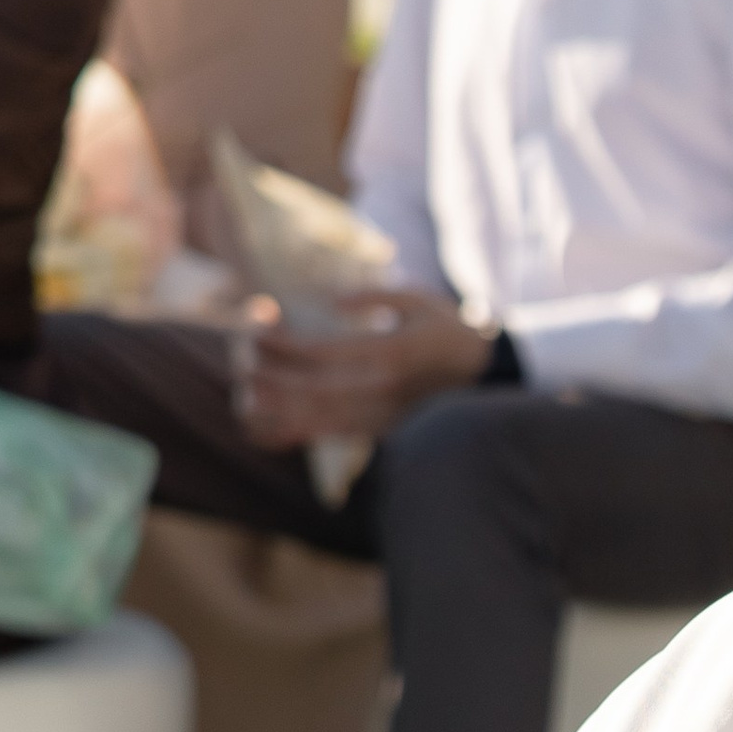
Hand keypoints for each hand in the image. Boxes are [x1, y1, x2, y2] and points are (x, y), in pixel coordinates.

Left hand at [233, 285, 493, 450]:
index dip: (285, 345)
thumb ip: (375, 296)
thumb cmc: (450, 331)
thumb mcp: (419, 300)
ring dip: (277, 408)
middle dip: (273, 377)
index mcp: (391, 356)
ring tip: (247, 392)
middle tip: (243, 360)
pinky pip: (327, 435)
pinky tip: (263, 423)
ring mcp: (379, 417)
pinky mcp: (376, 431)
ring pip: (316, 419)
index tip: (258, 328)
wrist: (489, 378)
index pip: (324, 355)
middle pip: (312, 390)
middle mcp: (382, 392)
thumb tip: (332, 302)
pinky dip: (291, 432)